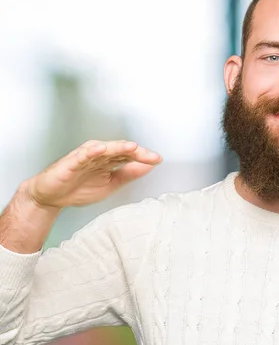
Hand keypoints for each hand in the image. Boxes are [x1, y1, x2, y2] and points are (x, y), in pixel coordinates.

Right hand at [26, 140, 161, 208]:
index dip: (144, 157)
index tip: (158, 160)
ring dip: (118, 147)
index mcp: (109, 160)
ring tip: (132, 147)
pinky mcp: (71, 162)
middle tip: (151, 156)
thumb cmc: (79, 188)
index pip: (129, 156)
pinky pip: (82, 156)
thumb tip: (149, 167)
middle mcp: (99, 155)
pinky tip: (100, 149)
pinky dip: (91, 151)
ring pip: (104, 150)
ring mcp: (85, 157)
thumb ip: (129, 175)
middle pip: (120, 150)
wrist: (53, 198)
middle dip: (136, 152)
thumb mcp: (111, 184)